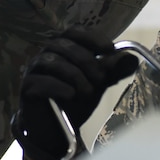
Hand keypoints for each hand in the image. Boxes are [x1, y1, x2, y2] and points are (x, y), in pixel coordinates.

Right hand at [10, 30, 138, 159]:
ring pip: (52, 62)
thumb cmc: (76, 100)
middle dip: (87, 61)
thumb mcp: (99, 84)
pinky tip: (71, 95)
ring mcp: (33, 71)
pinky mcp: (27, 89)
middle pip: (65, 45)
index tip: (109, 50)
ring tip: (88, 92)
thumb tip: (132, 58)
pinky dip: (58, 87)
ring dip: (75, 75)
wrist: (57, 129)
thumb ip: (113, 70)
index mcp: (63, 48)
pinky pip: (41, 81)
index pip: (75, 30)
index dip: (92, 37)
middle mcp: (46, 55)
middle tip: (102, 79)